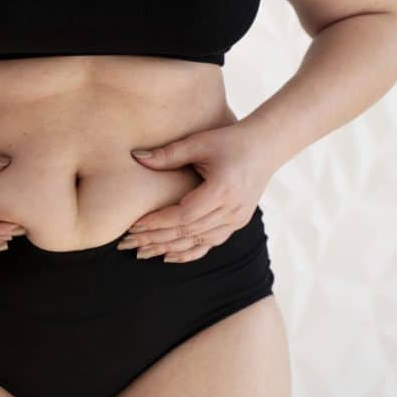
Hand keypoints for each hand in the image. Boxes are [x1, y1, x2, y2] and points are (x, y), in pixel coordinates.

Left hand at [120, 121, 276, 262]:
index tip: (134, 224)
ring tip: (142, 252)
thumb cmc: (231, 140)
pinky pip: (211, 244)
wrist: (266, 146)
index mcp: (222, 190)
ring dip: (169, 248)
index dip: (158, 222)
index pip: (184, 215)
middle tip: (129, 243)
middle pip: (188, 232)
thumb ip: (168, 154)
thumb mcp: (200, 142)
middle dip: (157, 239)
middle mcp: (232, 210)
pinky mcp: (238, 222)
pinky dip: (189, 252)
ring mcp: (237, 219)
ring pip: (198, 242)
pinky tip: (168, 256)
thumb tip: (136, 158)